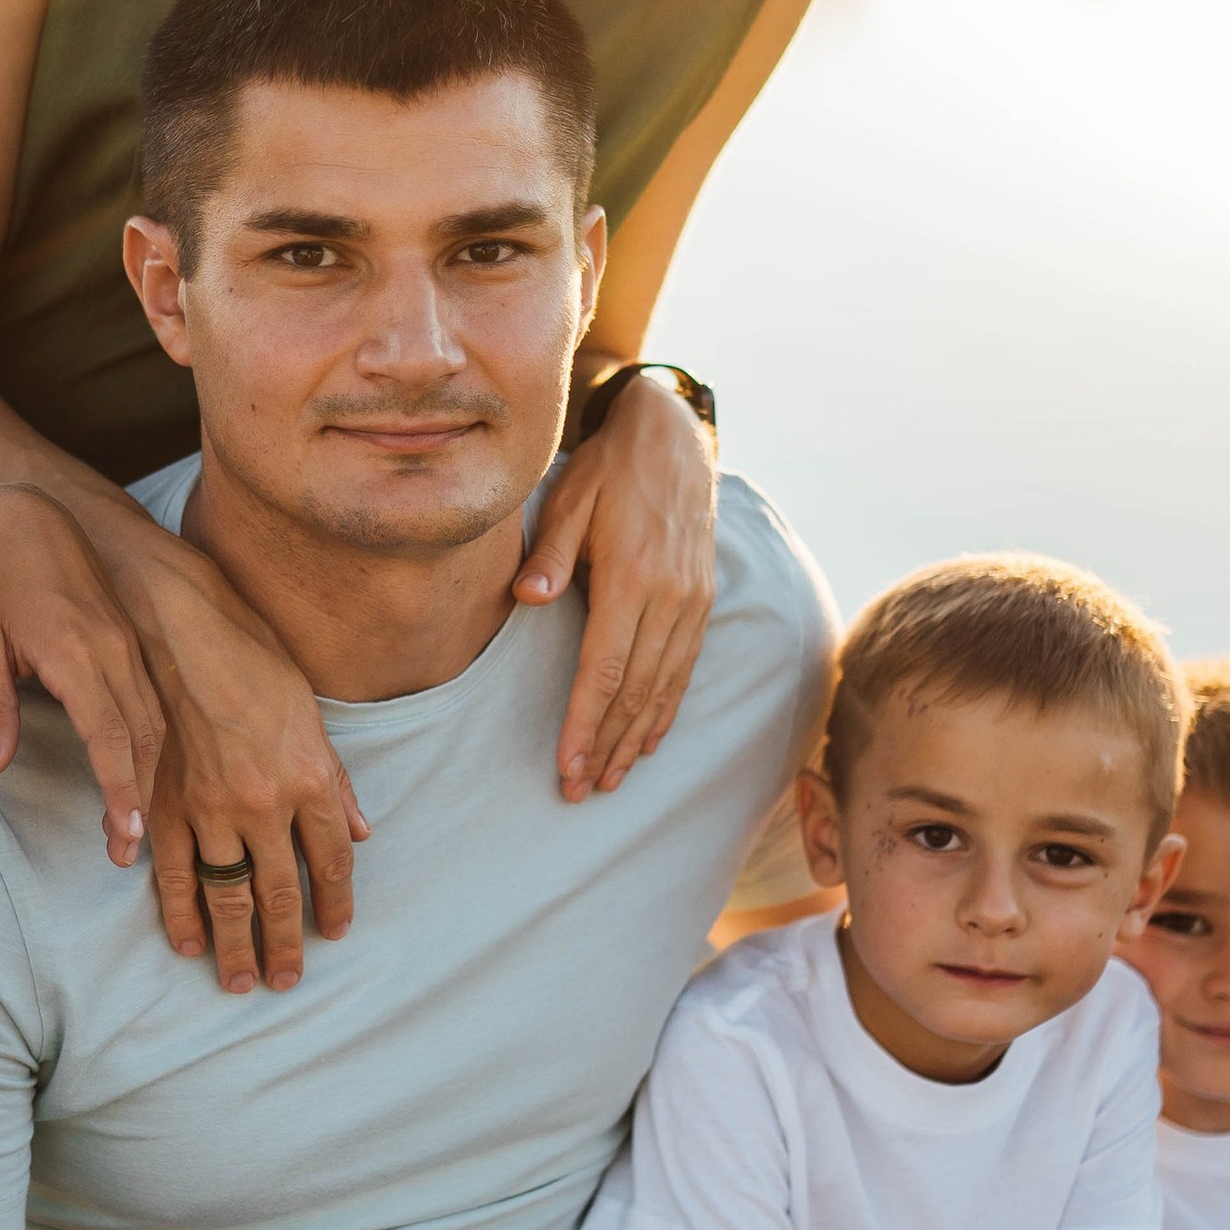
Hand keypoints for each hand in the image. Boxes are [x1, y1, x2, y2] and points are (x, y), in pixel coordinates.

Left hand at [0, 485, 165, 862]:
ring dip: (148, 775)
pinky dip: (150, 742)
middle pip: (142, 737)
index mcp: (75, 652)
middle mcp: (112, 650)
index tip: (126, 835)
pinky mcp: (128, 639)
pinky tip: (141, 771)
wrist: (18, 515)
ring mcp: (126, 643)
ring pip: (153, 720)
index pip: (109, 736)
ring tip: (133, 823)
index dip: (119, 789)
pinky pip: (150, 699)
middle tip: (125, 851)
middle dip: (139, 798)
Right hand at [137, 567, 369, 996]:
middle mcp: (265, 803)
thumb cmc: (252, 659)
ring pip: (228, 896)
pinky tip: (188, 944)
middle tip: (286, 982)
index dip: (337, 902)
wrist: (179, 630)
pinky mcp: (166, 804)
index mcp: (311, 778)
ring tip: (241, 983)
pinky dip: (181, 914)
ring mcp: (211, 809)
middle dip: (287, 944)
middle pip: (282, 892)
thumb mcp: (311, 712)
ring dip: (236, 945)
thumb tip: (362, 831)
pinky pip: (174, 874)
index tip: (336, 932)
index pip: (332, 860)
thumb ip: (336, 781)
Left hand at [518, 372, 717, 801]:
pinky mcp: (702, 600)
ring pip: (664, 686)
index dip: (586, 723)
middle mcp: (669, 596)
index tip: (569, 765)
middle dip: (608, 744)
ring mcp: (692, 601)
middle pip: (635, 689)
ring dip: (637, 737)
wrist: (674, 440)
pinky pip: (686, 667)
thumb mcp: (568, 496)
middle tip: (582, 790)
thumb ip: (549, 552)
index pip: (605, 668)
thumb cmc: (608, 470)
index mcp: (631, 576)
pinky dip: (667, 708)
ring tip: (612, 778)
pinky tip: (650, 739)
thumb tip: (527, 598)